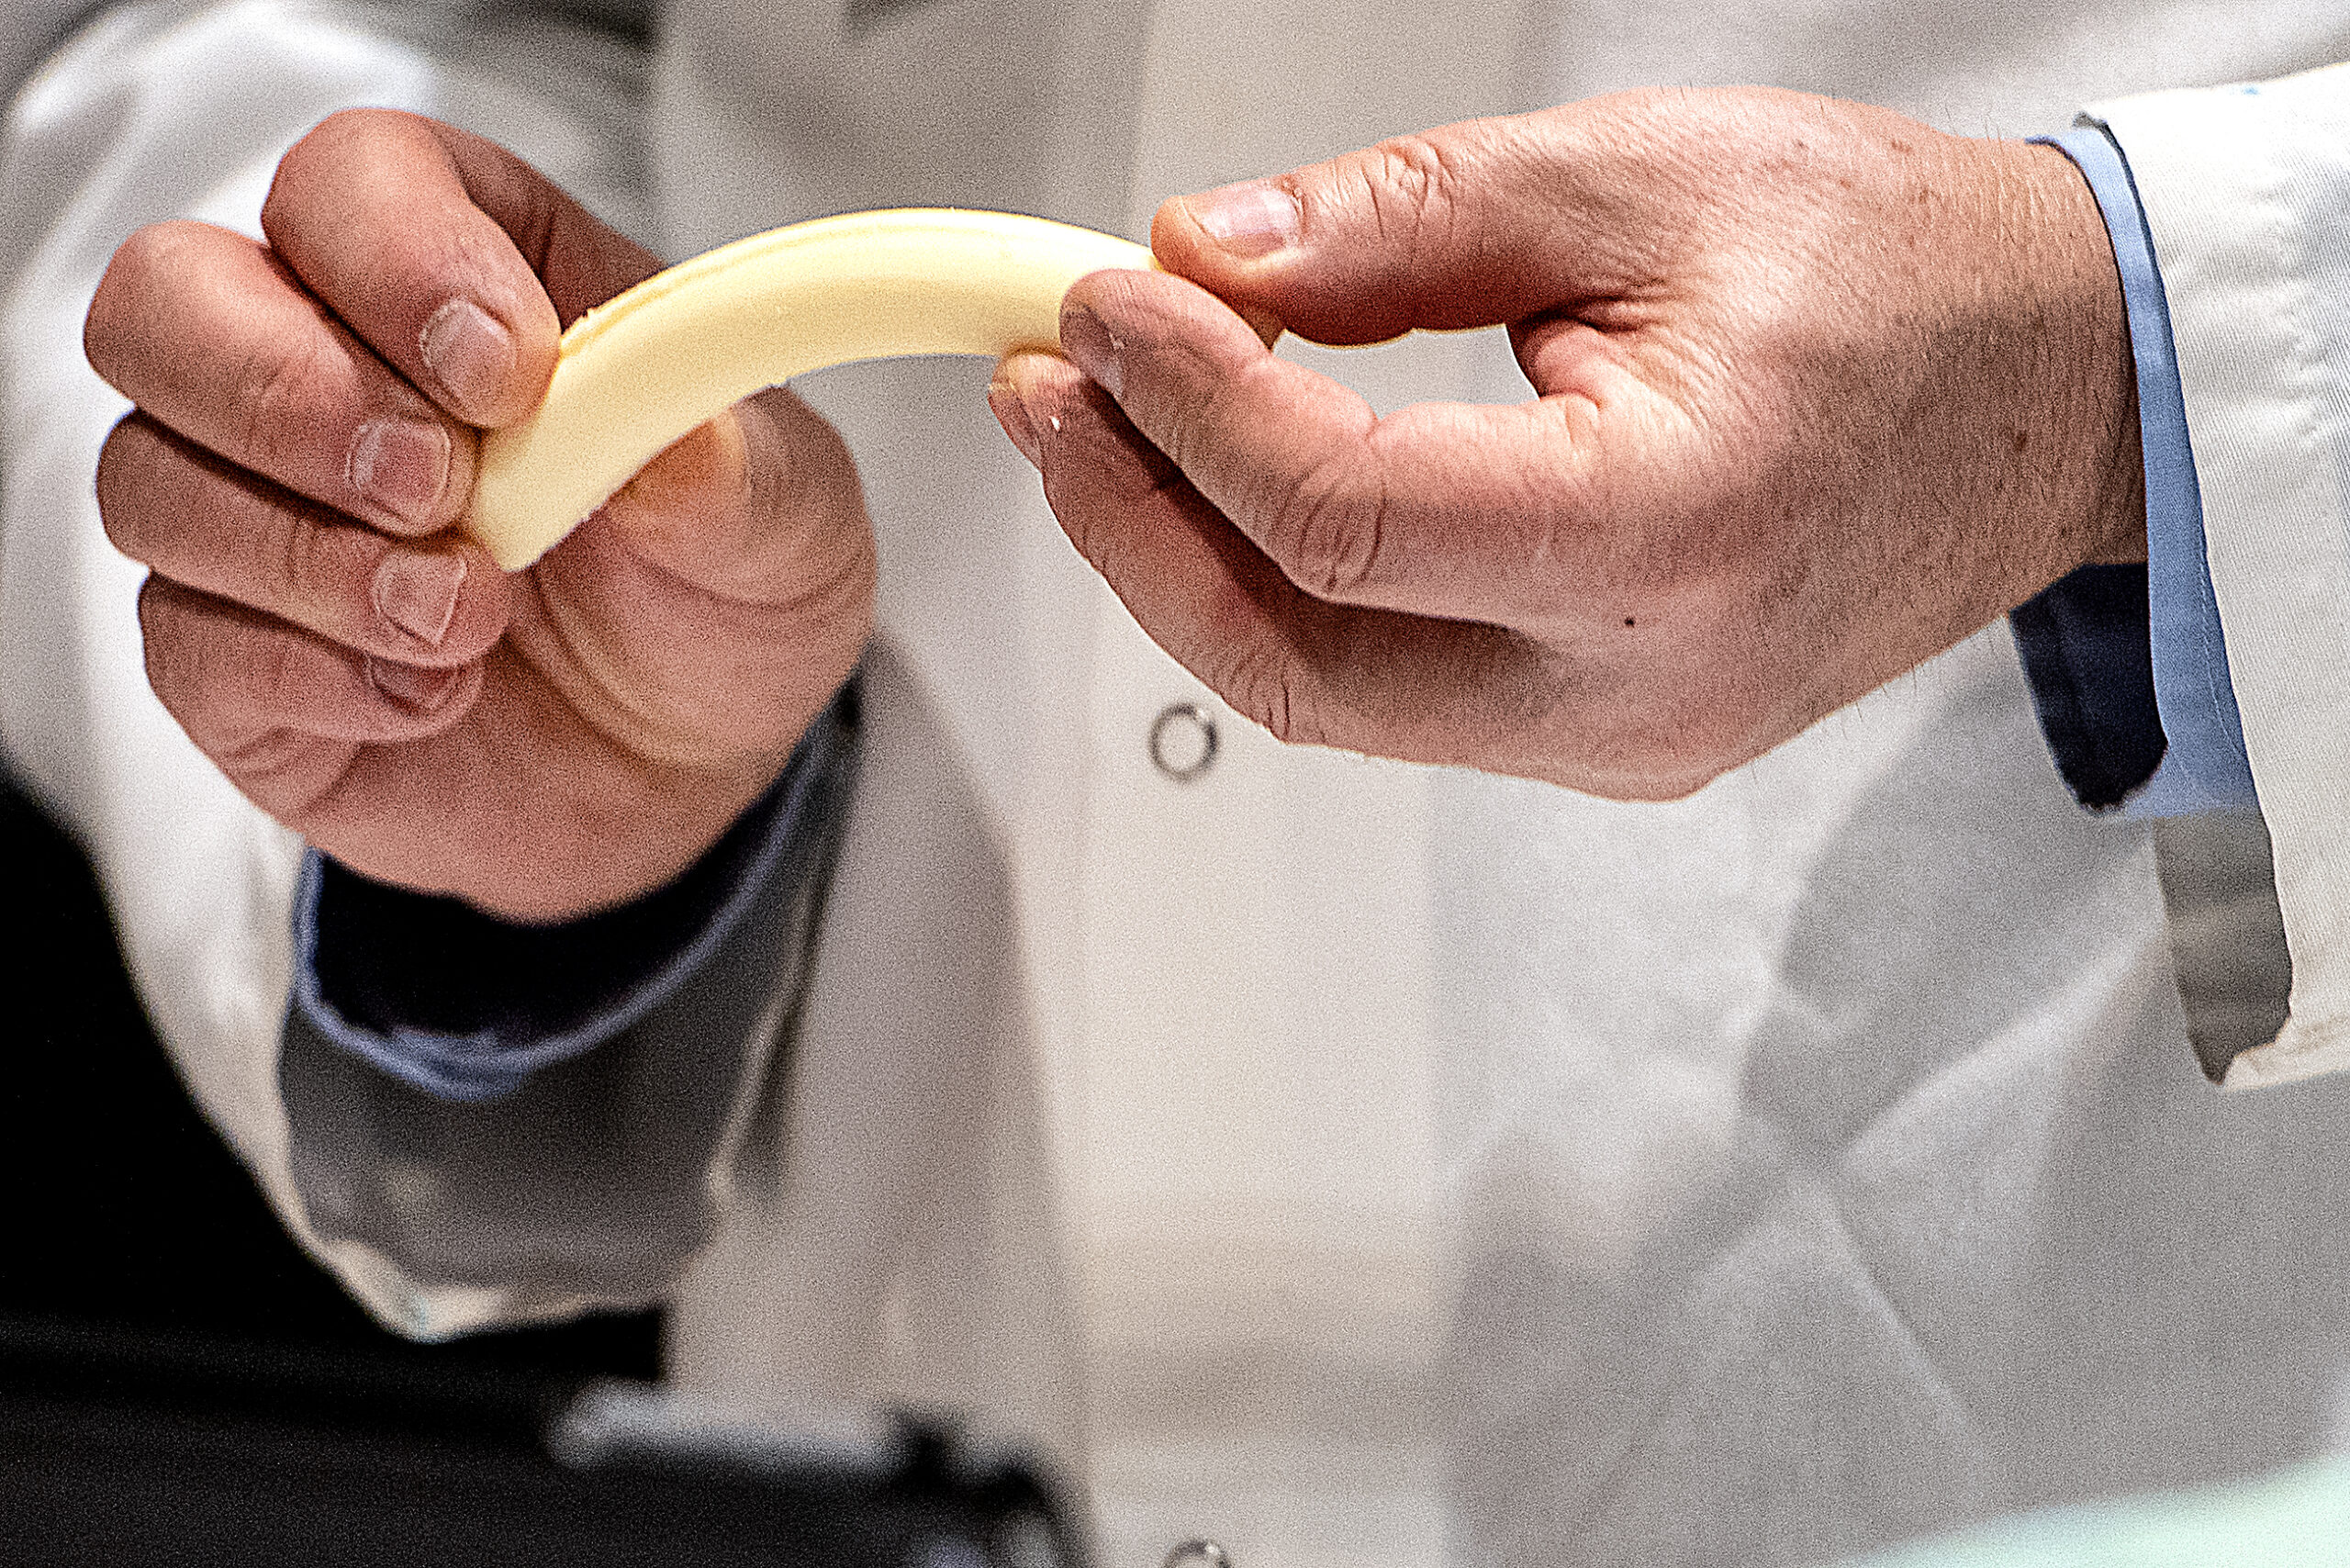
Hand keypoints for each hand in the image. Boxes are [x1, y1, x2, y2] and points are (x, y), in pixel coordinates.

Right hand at [86, 110, 873, 920]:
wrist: (692, 770)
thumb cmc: (720, 594)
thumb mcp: (789, 529)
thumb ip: (741, 474)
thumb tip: (677, 446)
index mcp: (467, 271)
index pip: (352, 182)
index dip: (400, 258)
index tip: (508, 375)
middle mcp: (327, 362)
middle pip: (168, 299)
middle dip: (292, 396)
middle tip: (441, 492)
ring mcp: (256, 508)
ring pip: (149, 477)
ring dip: (312, 559)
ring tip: (472, 618)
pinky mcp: (230, 652)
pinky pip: (185, 638)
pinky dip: (310, 675)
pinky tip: (430, 696)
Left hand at [990, 88, 2143, 798]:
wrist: (2043, 392)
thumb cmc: (1895, 277)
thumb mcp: (1641, 180)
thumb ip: (1404, 223)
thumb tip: (1208, 255)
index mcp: (1673, 531)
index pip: (1346, 517)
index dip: (1190, 407)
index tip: (1107, 305)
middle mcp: (1644, 686)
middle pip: (1301, 660)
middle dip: (1137, 525)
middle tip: (1053, 391)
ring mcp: (1624, 740)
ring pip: (1331, 697)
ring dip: (1192, 565)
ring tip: (1109, 428)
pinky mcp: (1605, 738)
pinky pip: (1395, 694)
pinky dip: (1290, 595)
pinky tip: (1234, 492)